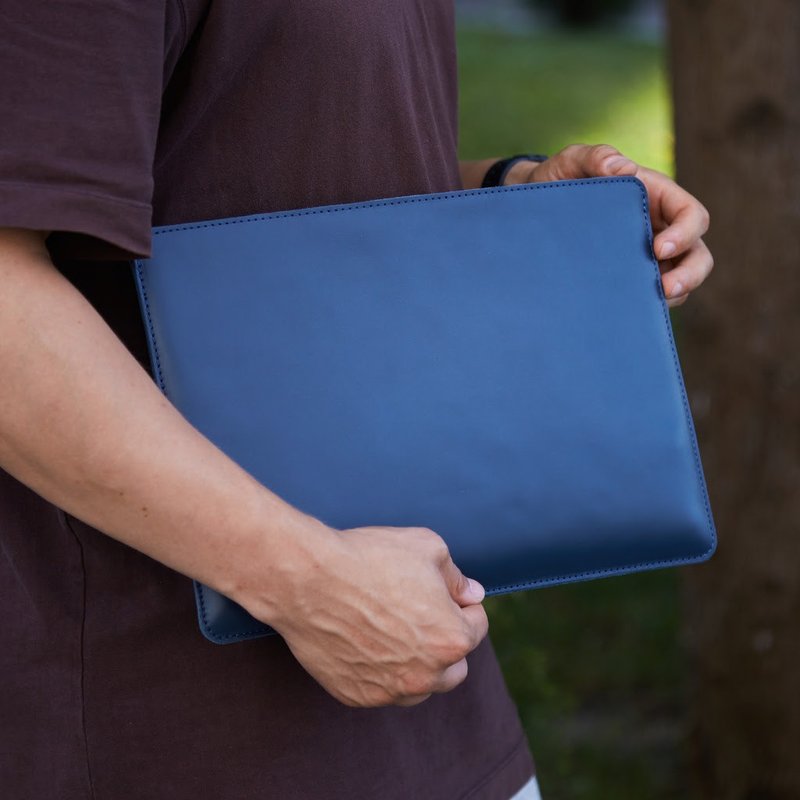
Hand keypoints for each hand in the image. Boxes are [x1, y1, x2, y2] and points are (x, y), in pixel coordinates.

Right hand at [244, 524, 488, 707]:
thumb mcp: (427, 547)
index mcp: (451, 639)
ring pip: (421, 686)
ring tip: (396, 631)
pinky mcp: (356, 695)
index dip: (463, 605)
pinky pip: (382, 690)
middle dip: (447, 641)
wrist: (307, 578)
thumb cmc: (369, 557)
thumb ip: (457, 576)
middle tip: (422, 614)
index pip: (477, 627)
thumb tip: (471, 594)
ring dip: (419, 665)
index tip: (444, 594)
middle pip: (455, 666)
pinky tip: (368, 642)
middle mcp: (425, 674)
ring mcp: (389, 690)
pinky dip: (383, 673)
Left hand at [506, 144, 712, 306]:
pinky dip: (648, 305)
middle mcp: (659, 227)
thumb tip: (624, 168)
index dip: (685, 232)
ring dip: (674, 294)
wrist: (531, 210)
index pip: (690, 214)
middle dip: (690, 273)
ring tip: (649, 304)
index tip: (657, 249)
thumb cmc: (558, 180)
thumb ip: (595, 157)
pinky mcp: (630, 277)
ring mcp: (647, 256)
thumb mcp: (571, 162)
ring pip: (680, 278)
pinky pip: (651, 295)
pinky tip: (628, 310)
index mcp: (655, 196)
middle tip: (665, 288)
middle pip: (697, 253)